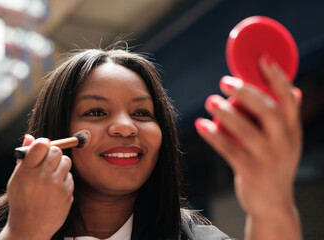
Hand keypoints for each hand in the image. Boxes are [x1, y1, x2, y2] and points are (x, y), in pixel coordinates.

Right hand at [0, 135, 73, 239]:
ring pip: (66, 161)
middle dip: (53, 153)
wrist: (30, 228)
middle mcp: (42, 177)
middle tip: (48, 161)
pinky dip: (64, 180)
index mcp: (26, 172)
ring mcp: (56, 186)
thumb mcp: (16, 179)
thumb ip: (24, 158)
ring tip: (52, 175)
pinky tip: (55, 189)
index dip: (43, 143)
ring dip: (60, 165)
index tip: (43, 147)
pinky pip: (70, 177)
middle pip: (56, 151)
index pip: (41, 145)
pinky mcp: (67, 194)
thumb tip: (30, 136)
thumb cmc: (21, 200)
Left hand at [195, 56, 301, 237]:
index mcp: (293, 129)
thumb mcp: (287, 141)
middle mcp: (285, 141)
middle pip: (268, 110)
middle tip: (224, 81)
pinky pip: (229, 149)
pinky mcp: (251, 171)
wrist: (273, 204)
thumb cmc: (274, 165)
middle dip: (246, 93)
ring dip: (226, 113)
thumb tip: (294, 90)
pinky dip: (214, 136)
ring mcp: (269, 158)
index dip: (277, 77)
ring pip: (247, 130)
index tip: (262, 58)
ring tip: (210, 101)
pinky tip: (201, 125)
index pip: (289, 97)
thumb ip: (287, 118)